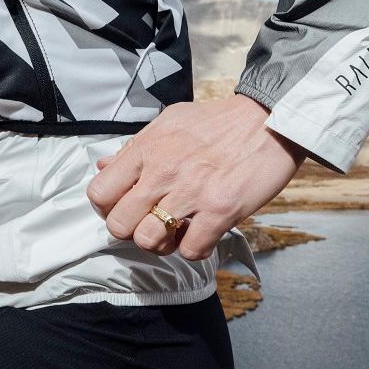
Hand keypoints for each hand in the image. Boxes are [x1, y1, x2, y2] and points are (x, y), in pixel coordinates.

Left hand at [86, 94, 308, 258]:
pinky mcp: (220, 210)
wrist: (269, 119)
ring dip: (161, 244)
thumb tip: (103, 166)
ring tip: (176, 232)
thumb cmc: (219, 122)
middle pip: (119, 225)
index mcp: (147, 149)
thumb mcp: (169, 123)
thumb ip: (135, 148)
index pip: (99, 192)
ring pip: (149, 241)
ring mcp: (191, 192)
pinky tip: (202, 235)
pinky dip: (195, 249)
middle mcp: (163, 171)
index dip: (108, 208)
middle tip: (151, 224)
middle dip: (132, 231)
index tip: (126, 208)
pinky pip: (191, 250)